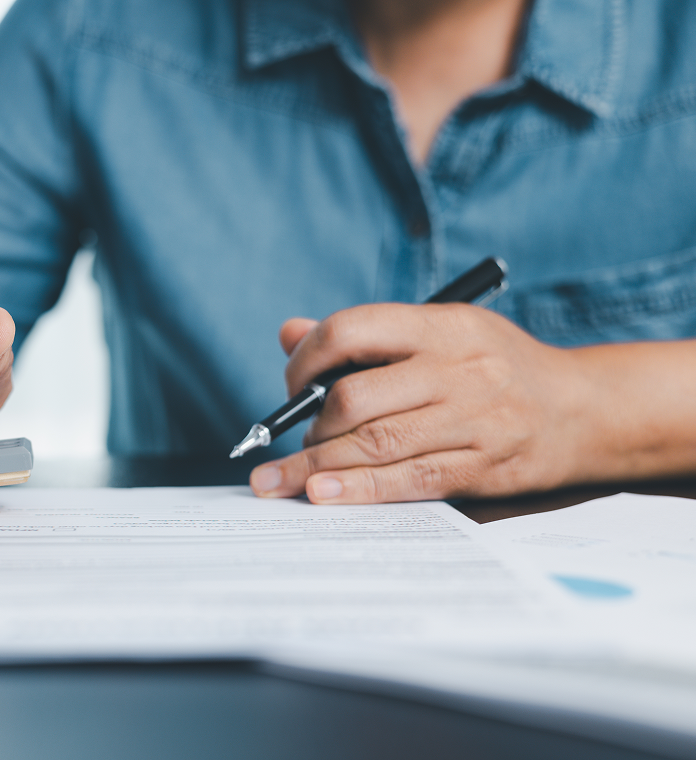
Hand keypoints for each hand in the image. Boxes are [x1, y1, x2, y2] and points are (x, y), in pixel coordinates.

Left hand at [249, 303, 593, 503]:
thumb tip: (288, 334)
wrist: (585, 409)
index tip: (291, 384)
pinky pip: (408, 480)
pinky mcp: (483, 466)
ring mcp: (474, 419)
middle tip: (296, 440)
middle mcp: (458, 369)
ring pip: (376, 444)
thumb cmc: (495, 368)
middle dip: (310, 425)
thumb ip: (367, 335)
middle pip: (356, 397)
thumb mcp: (441, 331)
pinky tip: (324, 494)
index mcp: (441, 326)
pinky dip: (359, 489)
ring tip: (284, 481)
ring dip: (319, 465)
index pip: (353, 330)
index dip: (307, 359)